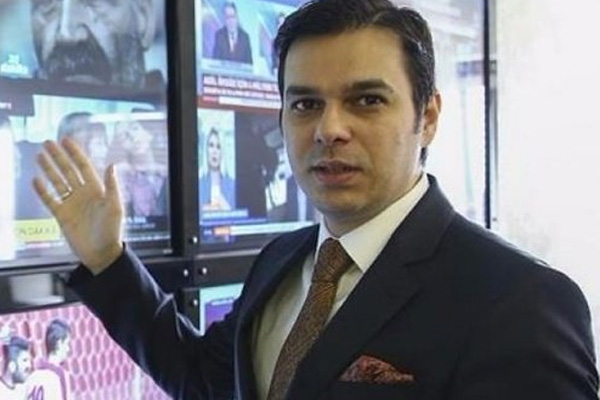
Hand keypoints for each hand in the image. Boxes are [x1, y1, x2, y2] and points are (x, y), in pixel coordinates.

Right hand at [33, 139, 123, 274]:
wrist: (101, 253)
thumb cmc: (112, 230)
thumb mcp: (115, 206)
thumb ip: (112, 186)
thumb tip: (112, 164)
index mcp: (97, 190)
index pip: (83, 167)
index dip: (75, 153)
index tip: (66, 140)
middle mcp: (83, 194)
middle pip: (68, 171)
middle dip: (58, 157)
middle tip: (47, 142)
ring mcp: (72, 204)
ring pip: (57, 182)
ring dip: (49, 169)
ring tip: (39, 155)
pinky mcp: (62, 216)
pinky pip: (50, 200)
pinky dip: (42, 190)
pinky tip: (35, 180)